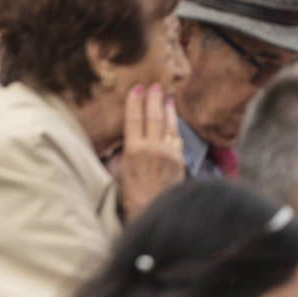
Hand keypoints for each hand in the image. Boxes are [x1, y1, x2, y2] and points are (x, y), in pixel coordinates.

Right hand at [112, 85, 183, 221]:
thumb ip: (120, 155)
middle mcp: (152, 148)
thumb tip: (123, 143)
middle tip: (154, 86)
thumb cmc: (130, 196)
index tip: (136, 88)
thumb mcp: (118, 173)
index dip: (134, 102)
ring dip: (167, 109)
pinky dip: (174, 126)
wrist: (152, 211)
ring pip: (168, 125)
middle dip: (153, 99)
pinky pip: (176, 138)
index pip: (133, 119)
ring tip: (167, 97)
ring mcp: (168, 153)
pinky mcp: (179, 160)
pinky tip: (174, 119)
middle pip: (153, 117)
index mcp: (133, 150)